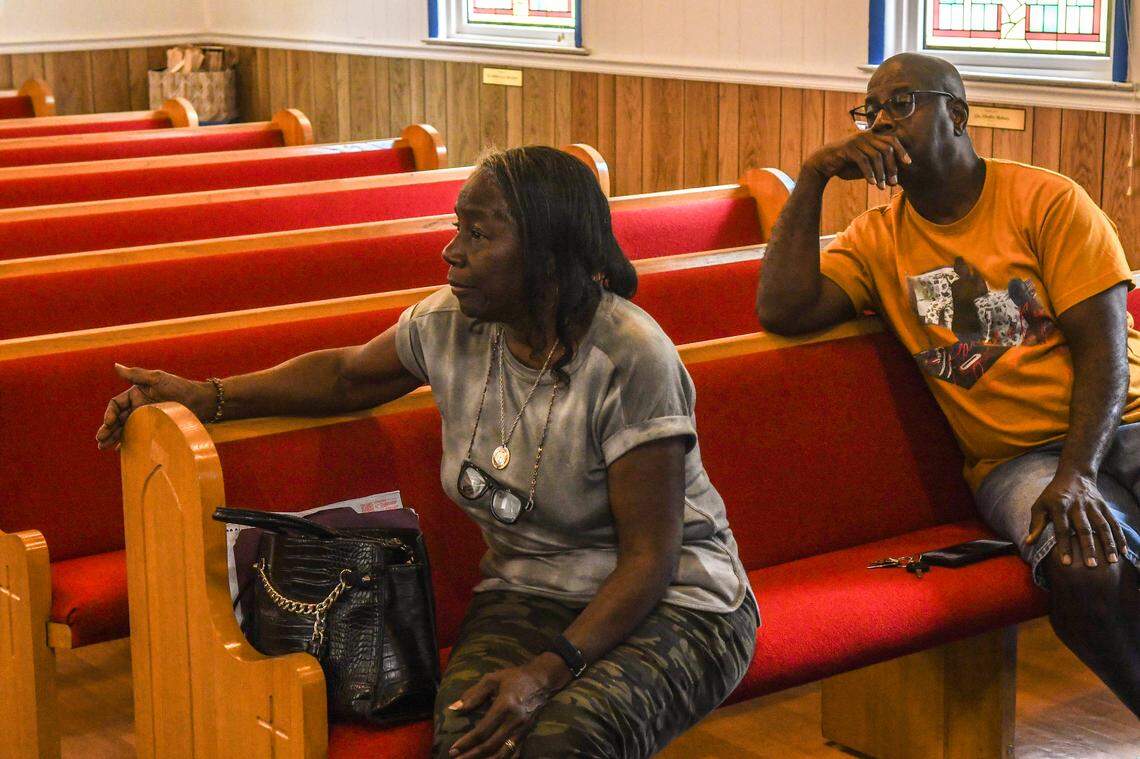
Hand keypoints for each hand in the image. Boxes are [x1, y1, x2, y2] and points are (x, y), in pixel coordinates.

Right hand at [95, 363, 214, 449]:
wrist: (201, 402)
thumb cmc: (179, 387)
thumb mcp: (158, 379)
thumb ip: (136, 375)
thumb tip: (115, 366)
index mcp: (135, 394)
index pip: (116, 405)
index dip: (109, 414)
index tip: (108, 423)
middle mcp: (138, 407)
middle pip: (117, 419)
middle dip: (107, 430)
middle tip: (100, 441)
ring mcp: (146, 419)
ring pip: (125, 429)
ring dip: (114, 437)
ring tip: (103, 447)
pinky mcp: (154, 428)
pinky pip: (137, 436)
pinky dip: (128, 442)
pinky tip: (120, 450)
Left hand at [447, 654, 570, 758]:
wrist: (542, 680)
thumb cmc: (514, 677)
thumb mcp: (492, 680)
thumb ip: (473, 695)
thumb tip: (454, 708)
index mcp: (504, 706)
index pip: (482, 731)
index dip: (466, 742)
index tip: (453, 749)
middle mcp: (514, 721)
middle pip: (490, 745)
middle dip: (471, 755)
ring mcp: (522, 730)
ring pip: (502, 753)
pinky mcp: (527, 734)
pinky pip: (514, 753)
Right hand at [803, 132, 911, 189]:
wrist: (824, 163)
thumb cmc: (846, 165)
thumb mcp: (865, 166)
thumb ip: (878, 168)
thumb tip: (894, 179)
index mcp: (871, 137)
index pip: (892, 140)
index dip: (902, 150)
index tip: (908, 163)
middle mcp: (866, 136)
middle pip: (886, 148)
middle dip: (892, 166)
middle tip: (893, 182)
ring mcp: (856, 141)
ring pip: (876, 156)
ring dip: (881, 174)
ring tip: (881, 187)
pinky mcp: (848, 149)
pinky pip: (863, 161)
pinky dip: (869, 174)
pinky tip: (872, 183)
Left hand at [1026, 470, 1126, 567]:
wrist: (1074, 475)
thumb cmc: (1052, 495)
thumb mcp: (1040, 506)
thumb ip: (1035, 525)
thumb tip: (1028, 543)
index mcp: (1059, 506)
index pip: (1062, 529)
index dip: (1064, 545)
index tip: (1067, 562)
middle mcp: (1077, 505)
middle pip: (1084, 529)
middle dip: (1088, 547)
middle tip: (1091, 566)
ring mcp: (1093, 505)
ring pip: (1102, 526)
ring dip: (1108, 544)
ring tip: (1112, 561)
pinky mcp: (1104, 506)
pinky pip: (1113, 522)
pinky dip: (1119, 536)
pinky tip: (1123, 551)